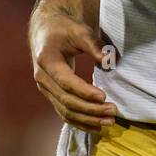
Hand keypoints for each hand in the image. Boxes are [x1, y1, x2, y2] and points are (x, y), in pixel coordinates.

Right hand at [29, 8, 117, 133]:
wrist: (46, 29)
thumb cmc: (64, 28)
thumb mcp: (79, 30)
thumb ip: (94, 44)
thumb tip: (109, 60)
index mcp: (47, 59)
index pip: (66, 82)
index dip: (85, 92)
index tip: (104, 97)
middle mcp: (42, 77)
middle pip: (66, 100)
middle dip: (90, 110)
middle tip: (113, 111)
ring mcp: (45, 88)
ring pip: (65, 111)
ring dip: (87, 119)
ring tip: (109, 122)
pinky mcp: (51, 94)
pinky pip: (64, 113)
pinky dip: (80, 122)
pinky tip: (96, 127)